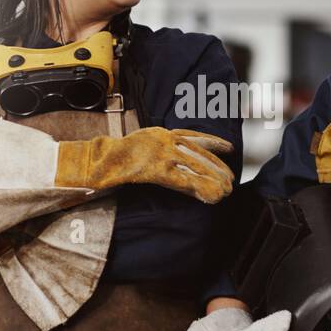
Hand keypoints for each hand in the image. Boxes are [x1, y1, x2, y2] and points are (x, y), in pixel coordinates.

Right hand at [56, 127, 234, 203]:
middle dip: (217, 167)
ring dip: (212, 179)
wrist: (100, 159)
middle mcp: (165, 140)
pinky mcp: (155, 169)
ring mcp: (161, 154)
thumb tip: (179, 161)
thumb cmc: (118, 155)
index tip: (229, 148)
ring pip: (195, 167)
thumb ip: (162, 149)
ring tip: (225, 190)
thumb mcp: (144, 144)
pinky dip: (197, 188)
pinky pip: (182, 181)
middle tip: (230, 178)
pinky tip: (209, 196)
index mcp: (162, 133)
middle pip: (199, 154)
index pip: (195, 136)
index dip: (214, 143)